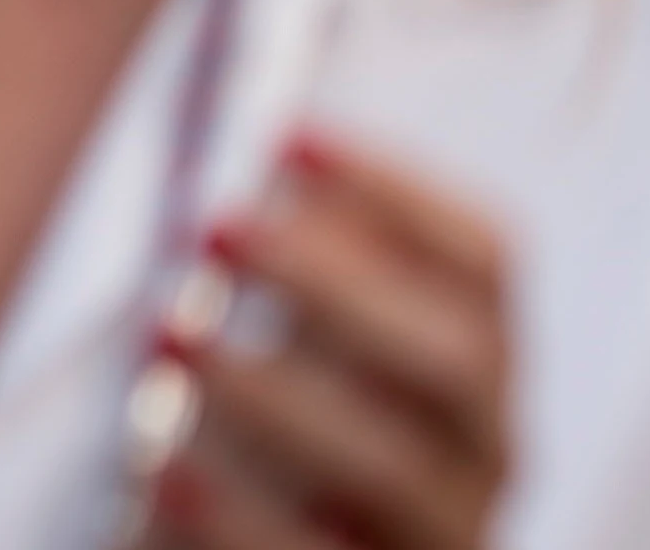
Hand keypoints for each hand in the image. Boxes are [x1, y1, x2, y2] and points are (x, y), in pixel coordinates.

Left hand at [140, 135, 510, 549]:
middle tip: (215, 226)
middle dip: (339, 283)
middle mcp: (487, 451)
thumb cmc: (295, 464)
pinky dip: (237, 516)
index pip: (488, 260)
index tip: (289, 139)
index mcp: (486, 369)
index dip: (399, 192)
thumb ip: (315, 286)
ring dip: (274, 392)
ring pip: (392, 464)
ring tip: (167, 336)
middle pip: (459, 356)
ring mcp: (442, 537)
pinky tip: (160, 471)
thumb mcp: (320, 366)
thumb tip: (258, 175)